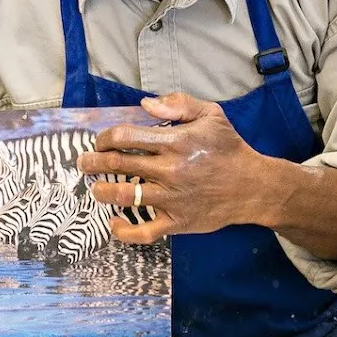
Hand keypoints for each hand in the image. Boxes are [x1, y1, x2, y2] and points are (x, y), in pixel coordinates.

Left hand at [77, 93, 285, 244]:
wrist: (252, 186)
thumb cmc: (229, 149)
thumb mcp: (211, 115)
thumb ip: (178, 104)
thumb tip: (145, 105)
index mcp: (175, 142)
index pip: (125, 136)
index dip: (105, 137)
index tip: (100, 141)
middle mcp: (170, 170)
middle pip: (118, 164)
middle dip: (93, 162)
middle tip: (84, 162)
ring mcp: (172, 199)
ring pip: (125, 196)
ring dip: (102, 191)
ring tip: (94, 188)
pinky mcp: (176, 222)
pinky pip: (143, 232)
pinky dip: (123, 230)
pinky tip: (114, 222)